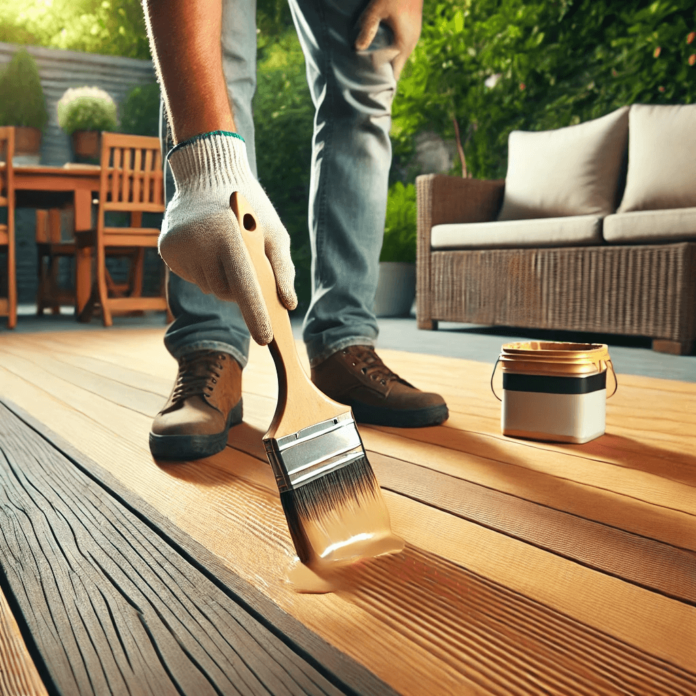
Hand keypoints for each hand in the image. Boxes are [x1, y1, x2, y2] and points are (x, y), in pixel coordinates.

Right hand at [159, 132, 296, 344]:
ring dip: (223, 277)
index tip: (266, 339)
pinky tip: (207, 247)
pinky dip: (205, 269)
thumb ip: (282, 269)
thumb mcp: (274, 232)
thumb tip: (288, 304)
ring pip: (211, 287)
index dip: (255, 314)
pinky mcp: (166, 249)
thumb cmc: (250, 206)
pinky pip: (194, 277)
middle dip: (241, 286)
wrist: (207, 173)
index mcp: (227, 235)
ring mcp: (178, 247)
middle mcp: (198, 242)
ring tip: (224, 247)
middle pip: (227, 292)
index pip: (244, 285)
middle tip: (244, 257)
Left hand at [355, 0, 423, 79]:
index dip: (384, 82)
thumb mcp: (377, 9)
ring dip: (386, 60)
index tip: (372, 89)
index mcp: (404, 43)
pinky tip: (379, 48)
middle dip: (382, 73)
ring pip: (399, 55)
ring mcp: (412, 34)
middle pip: (396, 66)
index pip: (395, 72)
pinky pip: (400, 45)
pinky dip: (390, 50)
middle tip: (366, 80)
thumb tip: (358, 47)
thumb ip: (368, 27)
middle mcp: (411, 42)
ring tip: (370, 67)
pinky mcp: (410, 27)